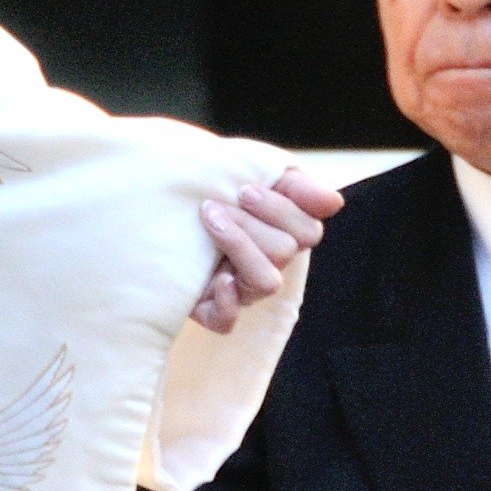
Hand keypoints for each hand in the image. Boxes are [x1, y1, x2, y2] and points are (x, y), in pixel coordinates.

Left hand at [191, 165, 343, 333]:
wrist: (156, 196)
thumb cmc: (211, 183)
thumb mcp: (251, 169)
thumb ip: (295, 184)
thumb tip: (334, 203)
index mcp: (282, 231)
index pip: (308, 231)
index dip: (281, 211)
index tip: (244, 190)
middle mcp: (267, 263)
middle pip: (284, 252)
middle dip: (248, 223)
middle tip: (213, 205)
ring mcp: (240, 288)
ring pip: (265, 282)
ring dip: (238, 247)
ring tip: (207, 220)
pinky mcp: (209, 307)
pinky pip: (228, 321)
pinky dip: (225, 304)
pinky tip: (214, 280)